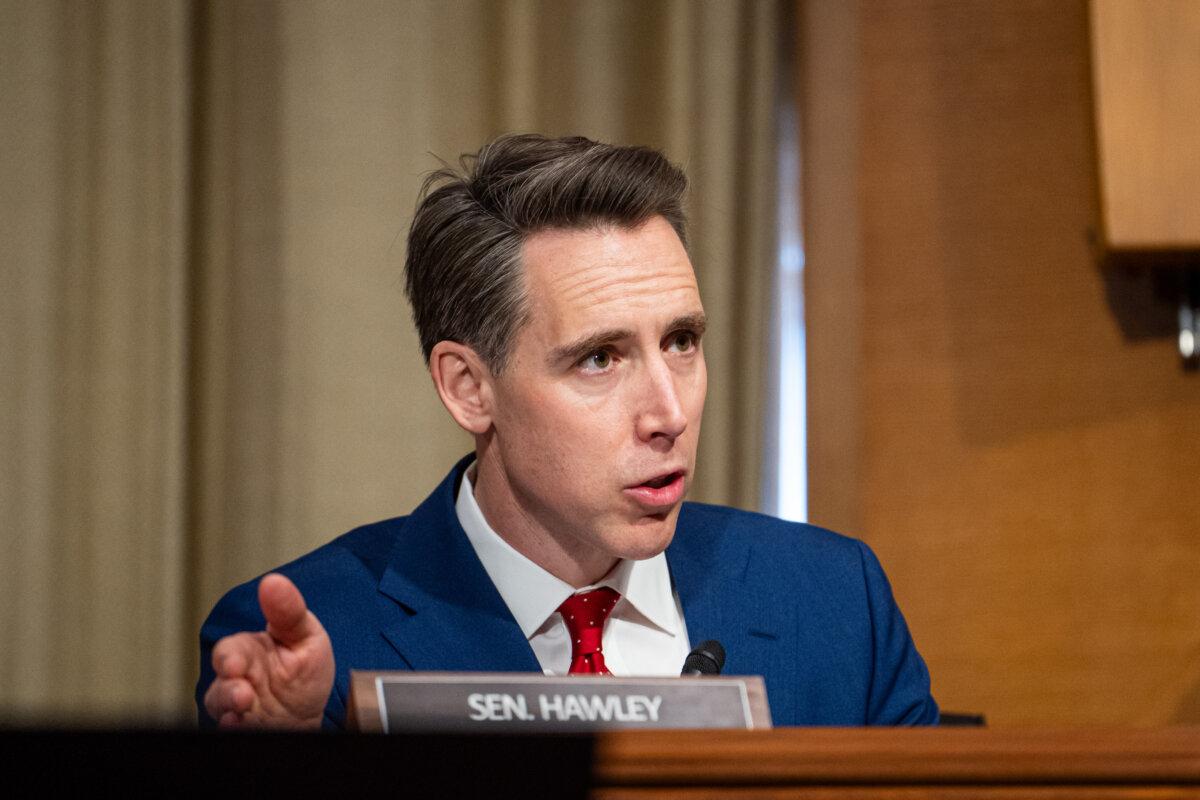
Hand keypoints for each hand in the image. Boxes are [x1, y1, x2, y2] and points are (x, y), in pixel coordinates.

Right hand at [204, 573, 334, 729]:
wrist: (309, 713)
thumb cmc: (304, 671)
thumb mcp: (305, 636)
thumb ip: (289, 611)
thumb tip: (273, 581)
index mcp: (249, 652)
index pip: (229, 651)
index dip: (228, 658)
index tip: (234, 665)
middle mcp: (237, 679)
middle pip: (220, 683)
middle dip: (227, 689)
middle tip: (242, 693)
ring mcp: (237, 706)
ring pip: (221, 708)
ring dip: (230, 708)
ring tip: (245, 706)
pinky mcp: (241, 726)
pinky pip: (229, 727)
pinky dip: (234, 726)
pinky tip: (243, 723)